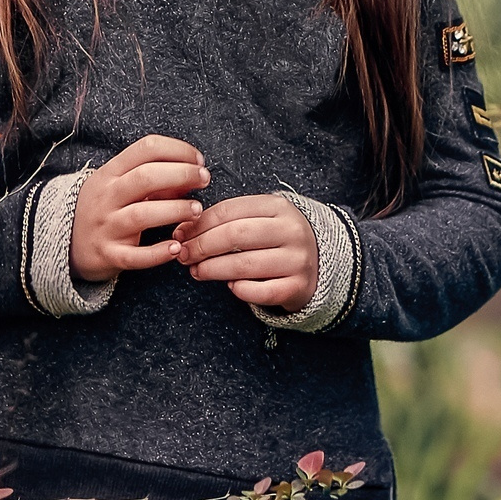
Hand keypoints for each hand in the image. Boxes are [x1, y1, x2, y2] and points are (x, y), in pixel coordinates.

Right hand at [70, 134, 209, 280]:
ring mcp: (106, 226)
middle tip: (205, 180)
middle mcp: (106, 196)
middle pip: (145, 177)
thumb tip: (193, 175)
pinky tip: (176, 248)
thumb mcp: (120, 185)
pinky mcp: (108, 254)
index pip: (146, 149)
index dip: (178, 150)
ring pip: (142, 215)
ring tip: (196, 210)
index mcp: (110, 172)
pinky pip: (135, 256)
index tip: (198, 161)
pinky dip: (157, 253)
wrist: (67, 243)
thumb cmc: (105, 208)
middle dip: (182, 175)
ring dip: (175, 210)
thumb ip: (154, 179)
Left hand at [173, 194, 316, 309]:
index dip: (199, 223)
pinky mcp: (298, 287)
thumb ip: (227, 221)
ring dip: (212, 270)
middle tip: (183, 255)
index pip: (230, 210)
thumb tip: (184, 231)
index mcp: (278, 207)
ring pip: (244, 265)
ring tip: (196, 271)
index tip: (180, 234)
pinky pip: (260, 292)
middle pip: (235, 235)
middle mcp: (291, 231)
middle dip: (202, 246)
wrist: (320, 263)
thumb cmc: (276, 240)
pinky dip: (239, 290)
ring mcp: (297, 260)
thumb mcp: (259, 220)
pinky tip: (230, 286)